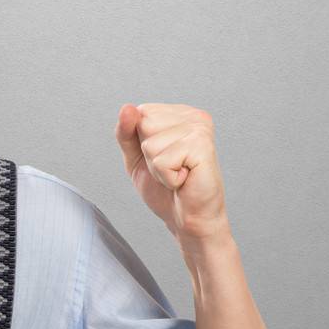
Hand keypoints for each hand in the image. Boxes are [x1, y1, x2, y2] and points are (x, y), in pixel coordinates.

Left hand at [115, 102, 228, 243]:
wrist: (188, 220)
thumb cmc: (167, 191)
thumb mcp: (136, 157)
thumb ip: (126, 132)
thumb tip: (127, 108)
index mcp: (179, 114)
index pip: (140, 112)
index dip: (141, 142)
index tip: (163, 158)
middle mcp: (193, 116)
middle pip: (143, 123)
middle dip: (149, 154)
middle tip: (172, 168)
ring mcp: (199, 128)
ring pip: (150, 144)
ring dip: (158, 168)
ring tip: (179, 174)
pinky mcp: (202, 145)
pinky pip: (162, 160)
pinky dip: (167, 178)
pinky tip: (185, 180)